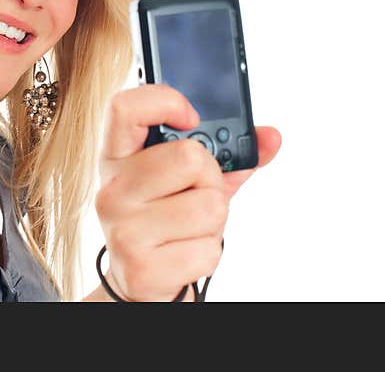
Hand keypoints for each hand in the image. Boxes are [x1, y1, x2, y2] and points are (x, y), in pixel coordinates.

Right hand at [94, 85, 280, 300]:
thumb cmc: (164, 220)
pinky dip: (208, 252)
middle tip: (194, 192)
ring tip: (190, 226)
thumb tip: (272, 137)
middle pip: (189, 156)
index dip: (164, 101)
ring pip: (209, 206)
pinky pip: (208, 249)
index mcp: (117, 157)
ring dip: (214, 220)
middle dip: (210, 177)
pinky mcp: (140, 268)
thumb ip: (228, 155)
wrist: (136, 282)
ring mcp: (122, 230)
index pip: (125, 107)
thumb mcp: (187, 181)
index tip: (191, 117)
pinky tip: (185, 252)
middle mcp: (112, 190)